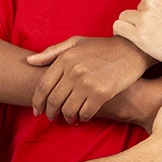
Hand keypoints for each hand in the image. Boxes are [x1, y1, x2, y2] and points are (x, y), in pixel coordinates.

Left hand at [27, 36, 155, 123]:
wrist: (132, 49)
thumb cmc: (102, 47)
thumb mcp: (76, 43)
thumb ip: (52, 52)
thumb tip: (29, 61)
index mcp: (65, 58)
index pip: (43, 85)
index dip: (37, 101)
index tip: (36, 110)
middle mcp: (74, 71)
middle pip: (54, 100)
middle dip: (50, 113)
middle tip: (51, 118)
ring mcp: (87, 83)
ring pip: (68, 109)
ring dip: (66, 117)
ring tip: (69, 118)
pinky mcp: (102, 93)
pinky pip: (85, 113)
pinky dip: (82, 118)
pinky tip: (82, 117)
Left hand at [114, 0, 161, 73]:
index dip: (160, 6)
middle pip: (141, 5)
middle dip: (149, 16)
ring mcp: (146, 18)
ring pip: (127, 15)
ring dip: (135, 24)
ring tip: (147, 35)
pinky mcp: (140, 37)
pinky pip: (119, 27)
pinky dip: (122, 31)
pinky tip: (131, 37)